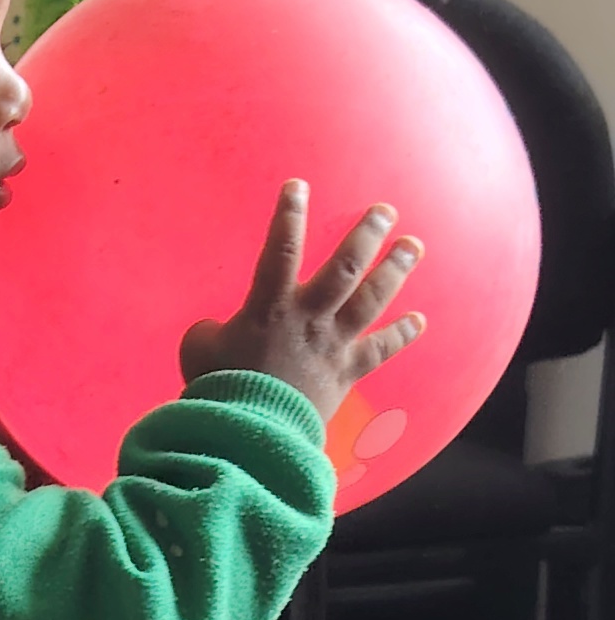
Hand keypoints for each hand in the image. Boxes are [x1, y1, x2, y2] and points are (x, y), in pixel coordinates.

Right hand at [179, 182, 425, 423]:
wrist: (250, 434)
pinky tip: (420, 320)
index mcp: (269, 306)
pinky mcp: (347, 373)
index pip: (281, 249)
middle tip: (385, 212)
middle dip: (366, 235)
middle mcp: (309, 318)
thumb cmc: (220, 389)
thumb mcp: (199, 349)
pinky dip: (402, 335)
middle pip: (345, 268)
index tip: (299, 186)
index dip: (289, 215)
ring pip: (371, 300)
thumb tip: (218, 331)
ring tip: (413, 245)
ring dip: (394, 270)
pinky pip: (381, 351)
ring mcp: (333, 344)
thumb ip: (211, 330)